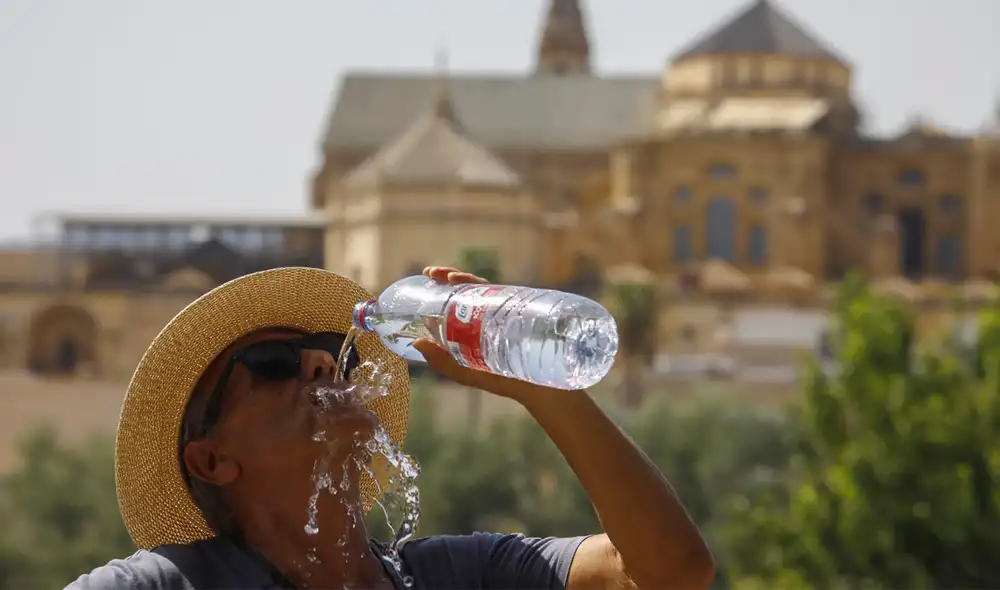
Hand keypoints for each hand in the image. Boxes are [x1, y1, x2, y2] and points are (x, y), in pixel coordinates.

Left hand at [411, 266, 558, 401]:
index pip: (455, 297)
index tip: (428, 274)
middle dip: (450, 275)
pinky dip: (492, 288)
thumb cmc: (504, 380)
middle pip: (468, 286)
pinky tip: (479, 286)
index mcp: (474, 323)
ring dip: (466, 278)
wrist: (540, 388)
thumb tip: (415, 343)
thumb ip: (442, 361)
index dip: (442, 283)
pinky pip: (507, 294)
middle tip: (433, 273)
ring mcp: (506, 310)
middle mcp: (489, 312)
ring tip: (450, 278)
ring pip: (484, 286)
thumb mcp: (466, 372)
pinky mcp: (522, 312)